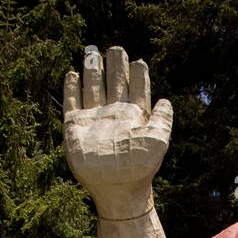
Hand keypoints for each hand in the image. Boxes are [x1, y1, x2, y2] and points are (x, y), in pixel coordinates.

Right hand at [63, 46, 171, 219]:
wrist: (117, 189)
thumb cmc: (140, 168)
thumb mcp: (158, 140)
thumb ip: (163, 119)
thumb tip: (165, 100)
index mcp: (134, 116)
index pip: (136, 89)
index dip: (137, 75)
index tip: (138, 61)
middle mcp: (114, 114)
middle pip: (114, 82)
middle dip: (115, 65)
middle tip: (116, 48)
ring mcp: (94, 119)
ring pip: (93, 87)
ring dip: (92, 69)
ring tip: (92, 50)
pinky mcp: (76, 126)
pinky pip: (72, 102)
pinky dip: (71, 87)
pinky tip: (72, 73)